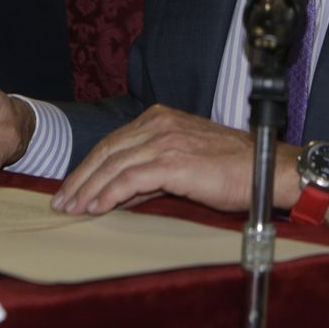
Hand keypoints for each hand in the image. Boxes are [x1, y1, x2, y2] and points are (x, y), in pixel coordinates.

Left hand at [51, 105, 301, 216]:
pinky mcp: (174, 162)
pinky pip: (130, 178)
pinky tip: (97, 207)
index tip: (72, 187)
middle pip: (106, 150)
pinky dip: (109, 194)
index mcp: (160, 118)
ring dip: (88, 188)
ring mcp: (166, 140)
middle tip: (62, 201)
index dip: (88, 166)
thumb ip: (153, 172)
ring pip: (113, 164)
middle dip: (80, 178)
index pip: (113, 142)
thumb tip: (122, 192)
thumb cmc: (233, 168)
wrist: (267, 168)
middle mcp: (159, 124)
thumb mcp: (185, 162)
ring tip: (73, 209)